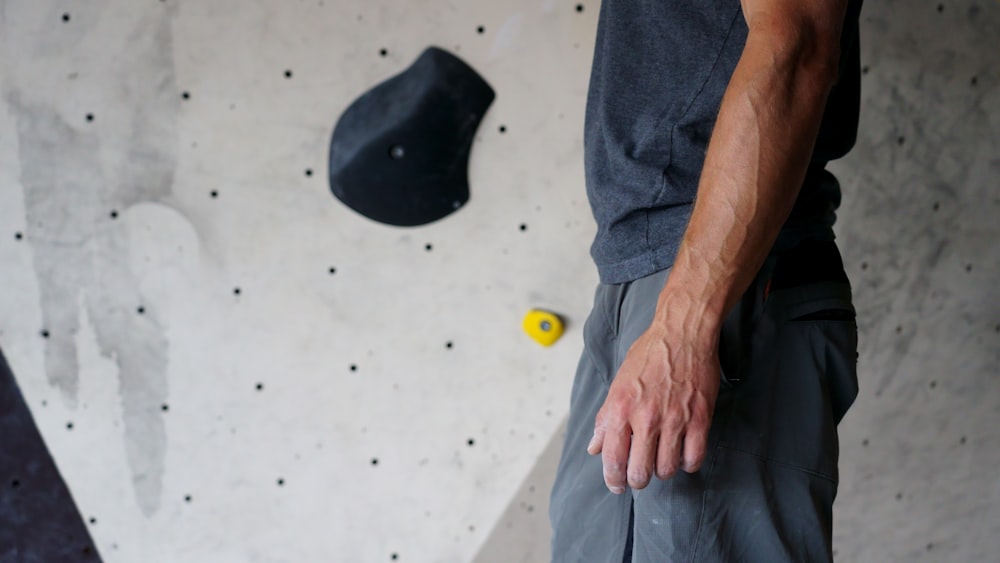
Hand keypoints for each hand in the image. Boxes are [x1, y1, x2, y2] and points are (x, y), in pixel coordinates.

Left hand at [587, 319, 719, 492]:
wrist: (683, 333)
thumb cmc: (649, 355)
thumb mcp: (618, 383)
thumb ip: (605, 418)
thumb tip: (594, 447)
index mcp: (620, 408)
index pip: (612, 459)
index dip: (613, 479)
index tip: (617, 485)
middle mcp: (645, 417)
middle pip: (639, 472)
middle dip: (638, 480)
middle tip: (640, 476)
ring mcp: (674, 419)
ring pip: (666, 469)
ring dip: (662, 471)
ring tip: (661, 461)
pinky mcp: (699, 418)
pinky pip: (693, 458)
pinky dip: (687, 463)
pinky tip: (683, 455)